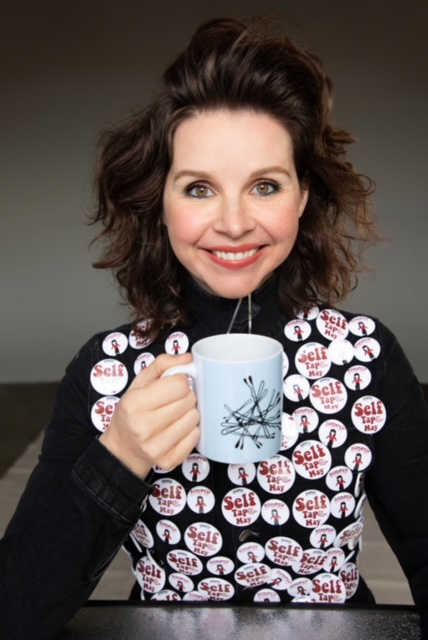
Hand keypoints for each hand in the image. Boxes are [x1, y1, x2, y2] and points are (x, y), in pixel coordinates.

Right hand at [99, 353, 199, 478]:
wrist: (122, 448)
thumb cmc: (132, 411)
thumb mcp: (139, 383)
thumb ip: (163, 364)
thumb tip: (188, 358)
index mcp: (135, 403)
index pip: (179, 384)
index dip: (180, 381)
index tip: (173, 386)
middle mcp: (144, 426)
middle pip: (188, 400)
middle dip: (185, 397)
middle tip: (173, 401)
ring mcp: (156, 446)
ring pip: (194, 418)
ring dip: (188, 413)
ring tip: (175, 415)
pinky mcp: (167, 461)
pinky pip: (195, 437)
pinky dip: (190, 431)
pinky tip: (176, 429)